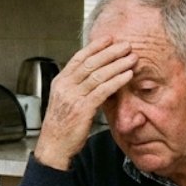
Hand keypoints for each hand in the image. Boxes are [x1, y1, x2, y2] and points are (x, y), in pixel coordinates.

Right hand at [33, 38, 136, 169]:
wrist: (53, 146)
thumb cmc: (61, 126)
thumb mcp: (65, 101)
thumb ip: (77, 87)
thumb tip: (94, 76)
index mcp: (60, 82)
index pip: (78, 58)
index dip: (95, 47)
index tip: (109, 39)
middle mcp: (65, 86)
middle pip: (90, 62)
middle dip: (110, 52)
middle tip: (126, 45)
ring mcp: (73, 97)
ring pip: (98, 74)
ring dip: (117, 64)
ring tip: (131, 58)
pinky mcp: (82, 109)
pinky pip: (102, 90)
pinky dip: (116, 81)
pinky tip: (127, 76)